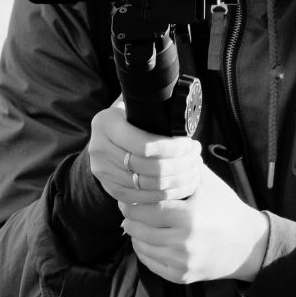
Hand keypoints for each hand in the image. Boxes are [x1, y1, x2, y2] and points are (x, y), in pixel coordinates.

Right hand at [86, 103, 205, 205]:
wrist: (103, 137)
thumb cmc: (126, 118)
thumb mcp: (131, 105)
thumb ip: (148, 103)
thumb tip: (176, 98)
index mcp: (106, 124)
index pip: (146, 145)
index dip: (173, 148)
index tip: (190, 144)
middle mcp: (99, 149)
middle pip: (150, 167)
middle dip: (180, 164)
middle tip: (196, 157)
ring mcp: (103, 171)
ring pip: (149, 185)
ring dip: (178, 180)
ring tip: (193, 170)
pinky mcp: (110, 188)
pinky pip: (143, 198)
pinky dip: (166, 195)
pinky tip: (182, 186)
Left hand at [120, 177, 270, 283]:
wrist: (248, 245)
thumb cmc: (226, 208)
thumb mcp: (209, 183)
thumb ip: (184, 166)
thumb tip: (162, 144)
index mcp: (189, 216)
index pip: (146, 208)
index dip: (132, 201)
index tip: (128, 195)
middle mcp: (184, 241)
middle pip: (139, 228)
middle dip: (129, 216)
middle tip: (128, 207)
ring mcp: (183, 262)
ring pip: (141, 246)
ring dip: (134, 233)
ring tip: (135, 221)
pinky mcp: (182, 276)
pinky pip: (151, 263)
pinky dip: (144, 250)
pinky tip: (146, 238)